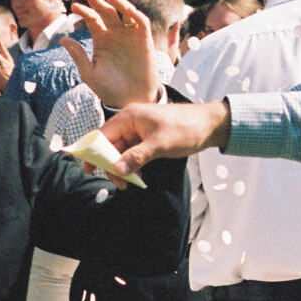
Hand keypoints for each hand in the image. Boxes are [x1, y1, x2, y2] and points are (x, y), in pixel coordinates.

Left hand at [62, 0, 159, 108]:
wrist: (129, 101)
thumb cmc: (108, 89)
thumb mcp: (89, 72)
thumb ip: (78, 55)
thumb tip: (62, 38)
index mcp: (101, 40)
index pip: (92, 20)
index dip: (84, 12)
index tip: (74, 8)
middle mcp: (115, 35)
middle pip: (107, 12)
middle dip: (99, 2)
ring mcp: (130, 36)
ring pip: (125, 13)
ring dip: (119, 4)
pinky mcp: (145, 40)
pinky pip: (141, 23)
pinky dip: (135, 14)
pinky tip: (127, 10)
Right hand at [102, 99, 230, 176]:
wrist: (211, 125)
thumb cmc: (186, 128)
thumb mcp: (160, 144)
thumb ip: (136, 157)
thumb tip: (117, 170)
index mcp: (129, 117)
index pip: (102, 135)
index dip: (93, 152)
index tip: (89, 170)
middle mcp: (129, 122)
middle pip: (109, 145)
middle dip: (111, 165)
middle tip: (120, 183)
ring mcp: (137, 130)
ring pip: (120, 152)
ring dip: (123, 167)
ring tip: (132, 181)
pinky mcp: (145, 138)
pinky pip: (131, 153)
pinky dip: (132, 165)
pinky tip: (139, 176)